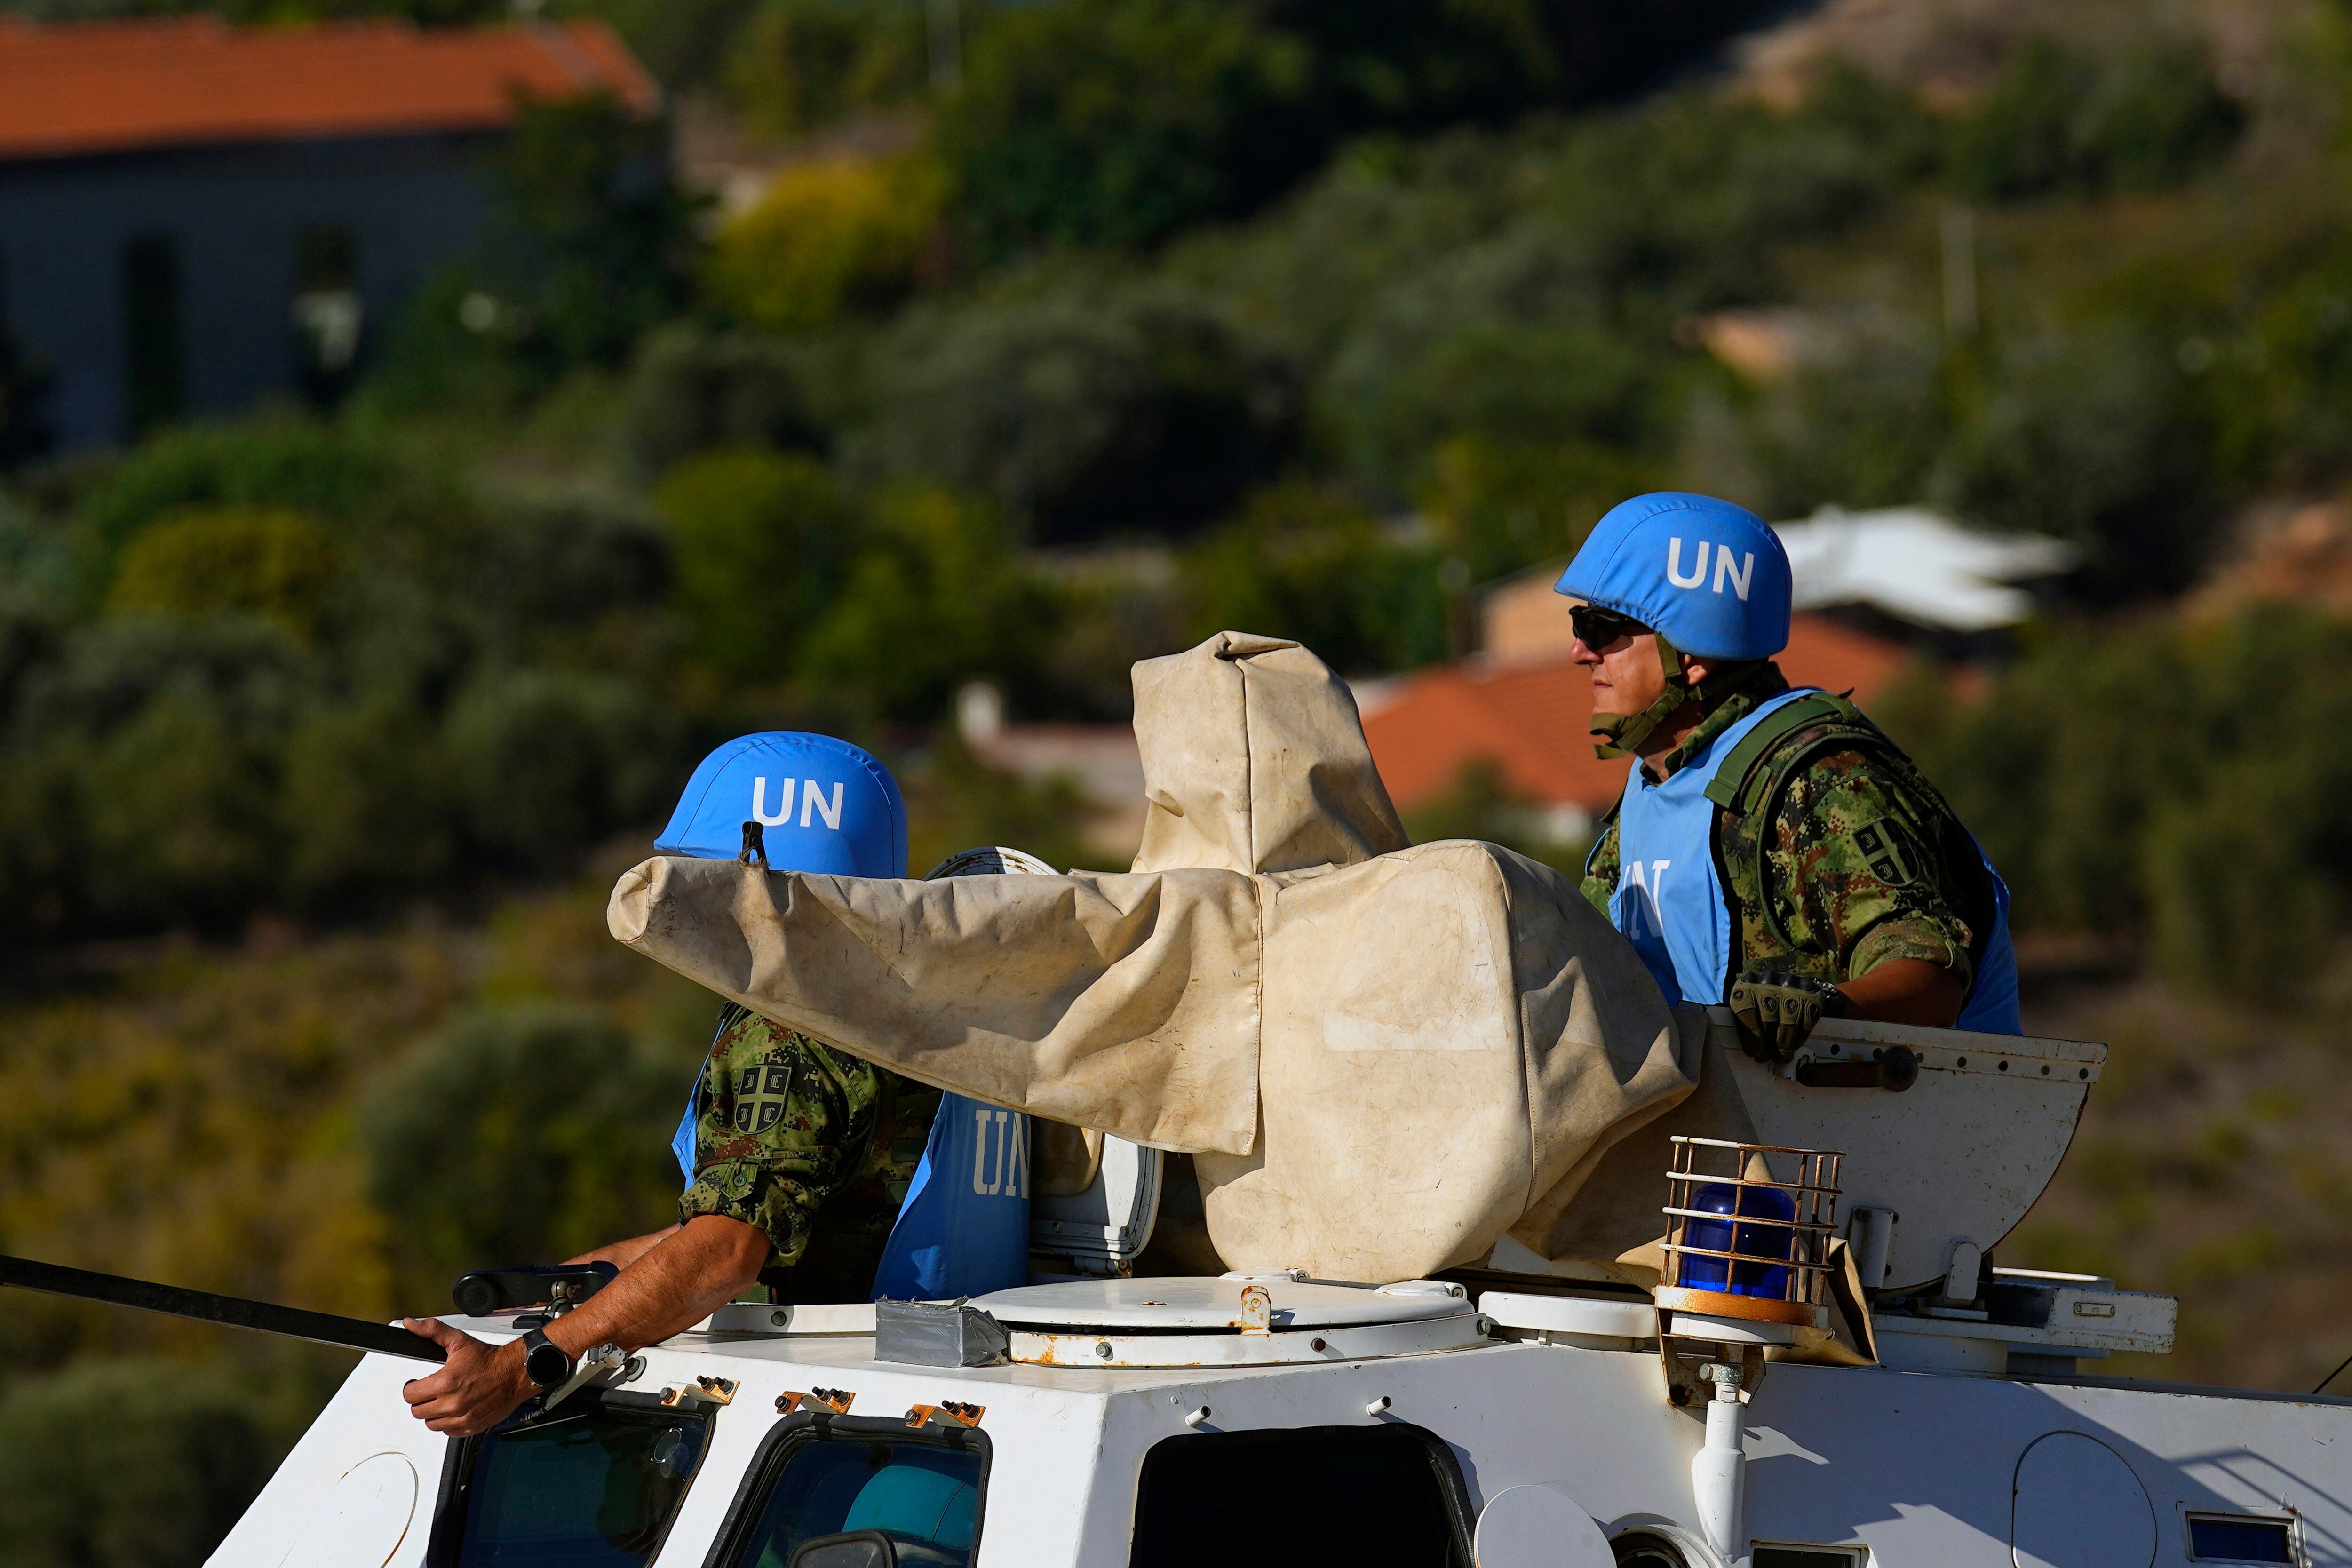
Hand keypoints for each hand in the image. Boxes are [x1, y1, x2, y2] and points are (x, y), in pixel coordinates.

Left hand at [401, 1318, 533, 1437]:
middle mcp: (452, 1403)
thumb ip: (432, 1331)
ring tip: (444, 1400)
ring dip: (434, 1413)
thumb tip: (411, 1324)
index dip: (412, 1388)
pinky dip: (448, 1423)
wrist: (515, 1372)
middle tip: (432, 1391)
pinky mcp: (471, 1426)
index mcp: (445, 1382)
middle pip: (418, 1411)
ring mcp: (461, 1417)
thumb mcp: (459, 1340)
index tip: (418, 1385)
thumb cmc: (489, 1360)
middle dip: (422, 1400)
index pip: (410, 1395)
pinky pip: (447, 1431)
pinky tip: (455, 1410)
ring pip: (431, 1424)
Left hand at [1728, 969, 1845, 1062]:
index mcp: (1747, 984)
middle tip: (1767, 1057)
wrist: (1791, 986)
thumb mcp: (1748, 1007)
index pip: (1745, 1009)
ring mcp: (1792, 985)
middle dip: (1768, 1043)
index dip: (1750, 1035)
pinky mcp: (1811, 993)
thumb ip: (1744, 1023)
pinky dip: (1800, 1037)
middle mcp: (1769, 980)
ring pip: (1788, 1022)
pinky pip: (1806, 1022)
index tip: (1755, 1052)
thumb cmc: (1763, 1003)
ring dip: (1784, 1045)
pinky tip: (1794, 1044)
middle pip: (1768, 1019)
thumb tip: (1752, 1050)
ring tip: (1781, 1056)